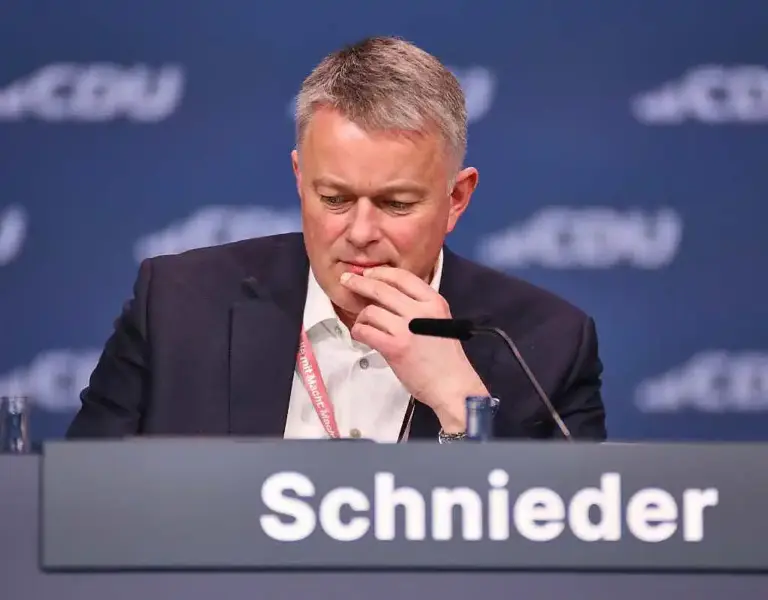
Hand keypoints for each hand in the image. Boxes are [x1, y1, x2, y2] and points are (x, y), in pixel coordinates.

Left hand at [339, 266, 488, 431]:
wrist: (452, 385)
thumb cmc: (445, 356)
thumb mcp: (438, 320)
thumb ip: (418, 306)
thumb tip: (387, 295)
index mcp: (433, 301)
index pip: (402, 277)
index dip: (380, 272)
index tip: (368, 273)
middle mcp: (420, 311)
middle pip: (381, 289)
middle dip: (359, 283)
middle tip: (346, 281)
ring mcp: (406, 329)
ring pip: (370, 311)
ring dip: (361, 316)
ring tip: (363, 323)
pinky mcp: (394, 347)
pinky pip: (366, 331)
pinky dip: (359, 331)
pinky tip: (362, 335)